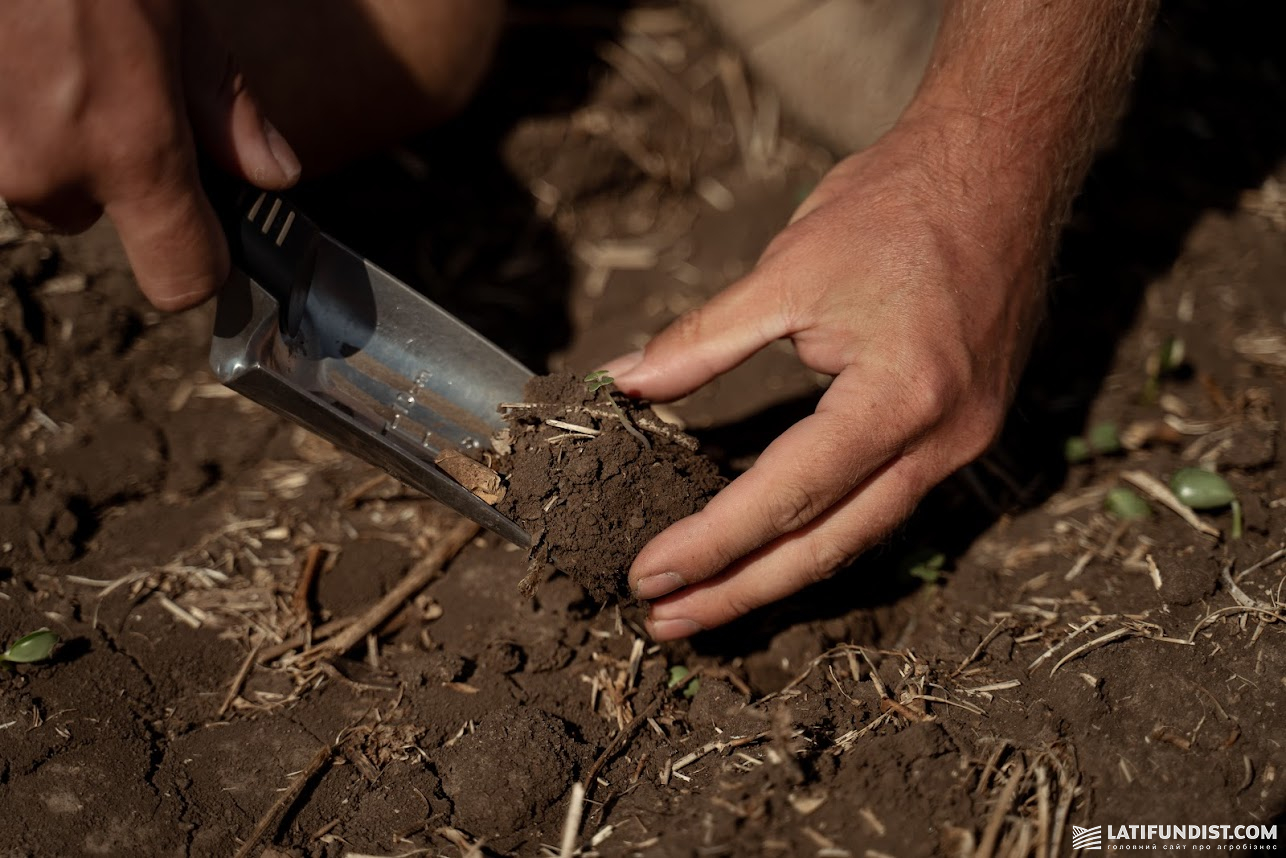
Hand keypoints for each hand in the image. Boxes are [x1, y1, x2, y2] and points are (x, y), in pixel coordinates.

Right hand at [0, 0, 299, 309]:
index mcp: (129, 151)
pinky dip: (16, 112)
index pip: (182, 280)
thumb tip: (273, 172)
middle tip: (121, 91)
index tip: (210, 236)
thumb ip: (228, 110)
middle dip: (115, 177)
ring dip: (57, 142)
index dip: (202, 262)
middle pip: (96, 222)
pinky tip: (30, 56)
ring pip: (38, 182)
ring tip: (67, 58)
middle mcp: (46, 169)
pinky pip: (0, 146)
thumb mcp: (182, 16)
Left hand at [606, 119, 1046, 639]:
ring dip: (780, 573)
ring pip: (861, 534)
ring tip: (706, 604)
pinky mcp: (964, 432)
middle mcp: (944, 438)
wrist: (1003, 166)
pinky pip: (886, 502)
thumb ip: (702, 340)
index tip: (648, 575)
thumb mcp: (787, 269)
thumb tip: (623, 384)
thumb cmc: (896, 205)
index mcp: (900, 396)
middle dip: (741, 589)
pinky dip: (824, 533)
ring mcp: (964, 441)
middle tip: (666, 623)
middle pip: (829, 543)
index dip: (712, 542)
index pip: (788, 494)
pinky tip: (775, 550)